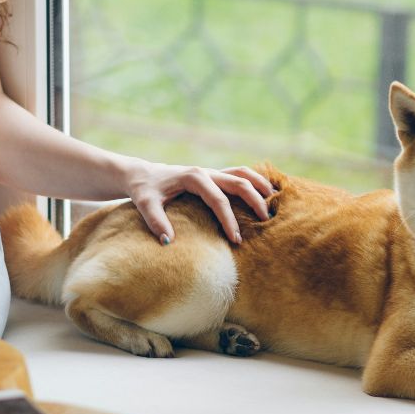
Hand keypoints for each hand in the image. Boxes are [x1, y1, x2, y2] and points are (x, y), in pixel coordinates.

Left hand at [122, 161, 274, 245]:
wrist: (140, 175)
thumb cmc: (143, 189)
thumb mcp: (144, 203)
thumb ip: (155, 221)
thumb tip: (168, 242)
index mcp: (193, 177)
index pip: (218, 200)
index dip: (229, 220)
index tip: (236, 240)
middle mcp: (206, 172)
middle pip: (239, 182)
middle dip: (254, 200)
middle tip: (266, 221)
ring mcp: (210, 172)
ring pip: (243, 173)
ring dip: (260, 184)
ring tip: (274, 200)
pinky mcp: (212, 176)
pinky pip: (238, 175)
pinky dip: (253, 181)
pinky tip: (264, 192)